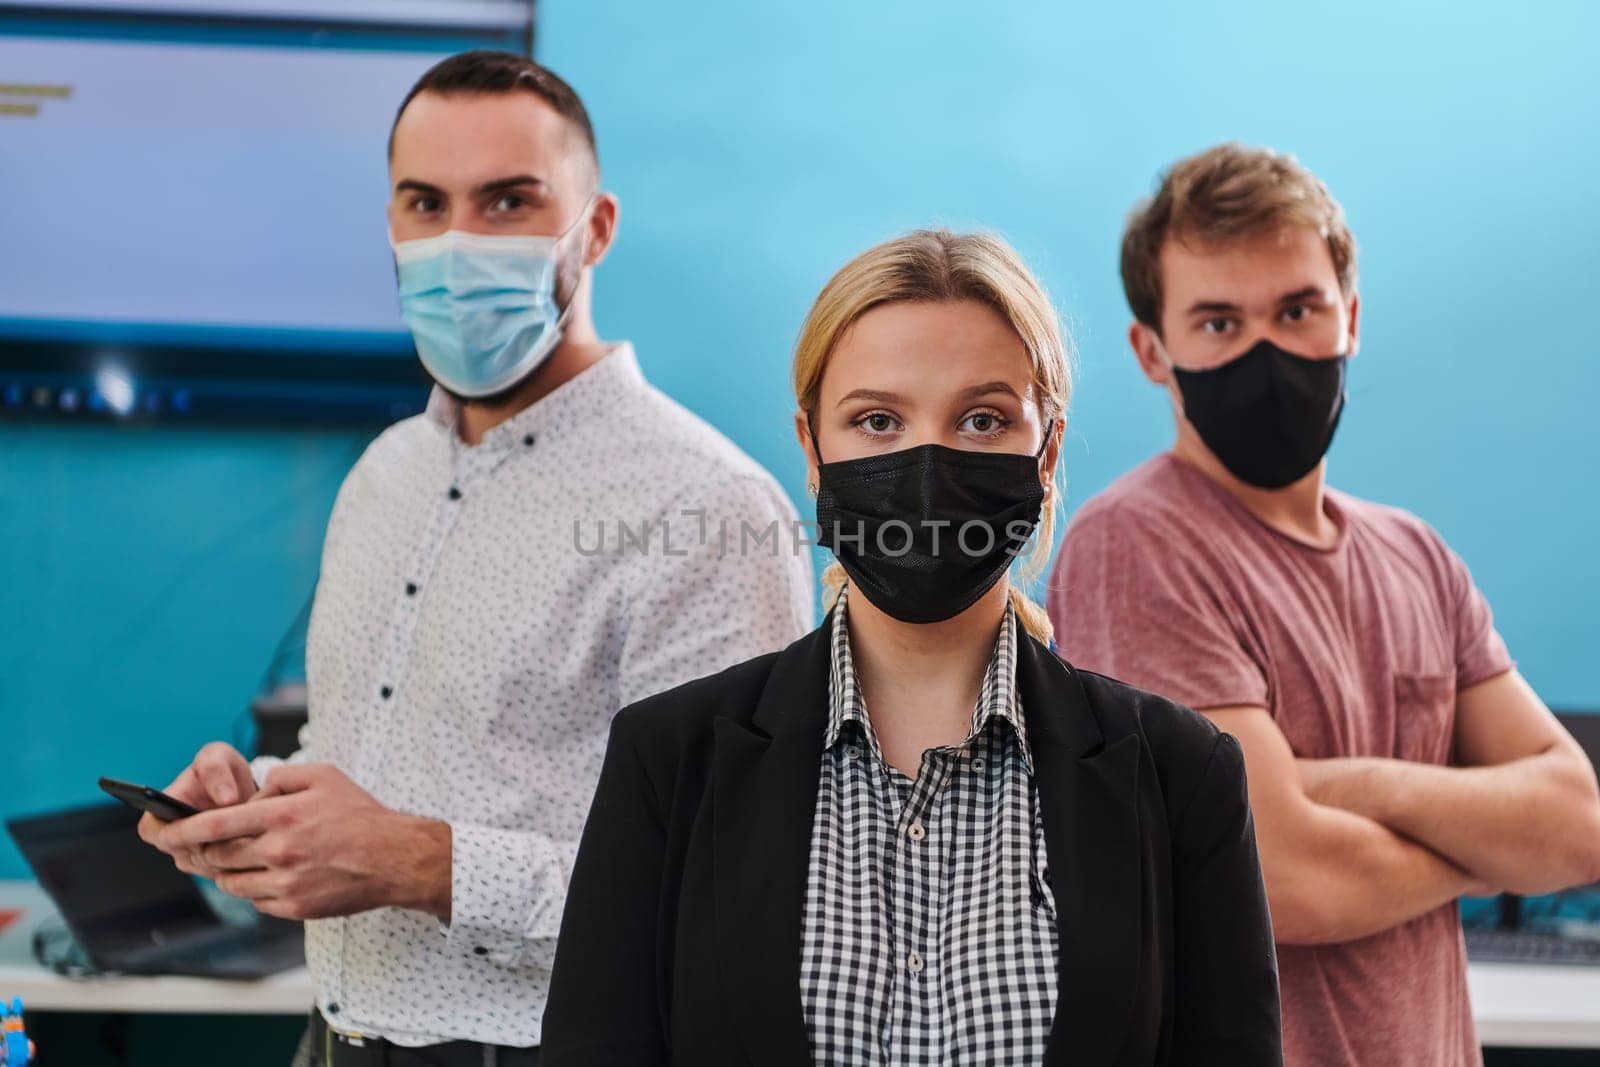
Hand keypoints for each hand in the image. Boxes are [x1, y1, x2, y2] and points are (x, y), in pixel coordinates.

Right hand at [137, 741, 256, 879]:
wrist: (245, 793)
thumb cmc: (224, 772)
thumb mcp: (218, 757)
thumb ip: (215, 769)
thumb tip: (226, 799)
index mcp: (160, 812)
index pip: (152, 830)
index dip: (176, 829)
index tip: (206, 822)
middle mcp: (172, 840)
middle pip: (184, 853)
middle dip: (214, 843)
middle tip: (241, 829)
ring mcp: (191, 858)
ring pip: (206, 866)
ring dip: (229, 854)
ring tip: (252, 835)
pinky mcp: (212, 868)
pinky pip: (223, 872)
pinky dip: (240, 862)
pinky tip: (255, 847)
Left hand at [155, 763, 451, 921]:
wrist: (394, 858)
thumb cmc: (360, 816)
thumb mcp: (323, 776)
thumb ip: (281, 776)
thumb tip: (253, 789)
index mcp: (283, 815)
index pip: (215, 824)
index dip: (183, 828)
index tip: (166, 829)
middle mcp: (280, 851)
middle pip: (217, 856)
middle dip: (206, 850)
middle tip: (212, 844)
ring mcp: (286, 883)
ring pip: (232, 882)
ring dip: (229, 870)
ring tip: (246, 858)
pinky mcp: (294, 907)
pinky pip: (256, 901)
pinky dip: (255, 889)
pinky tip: (273, 875)